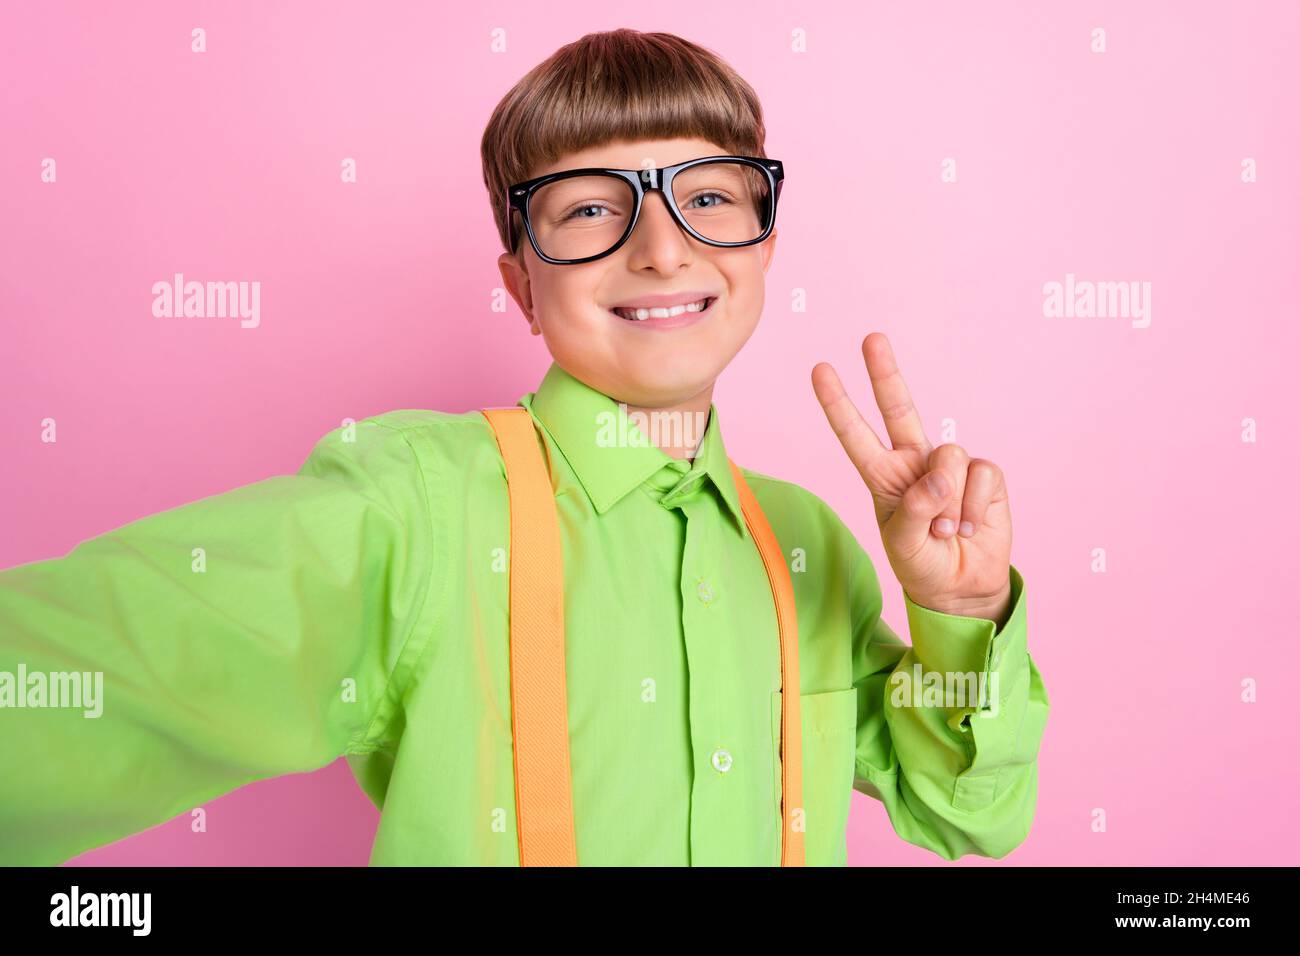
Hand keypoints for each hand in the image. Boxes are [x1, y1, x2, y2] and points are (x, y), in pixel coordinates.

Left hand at [811, 333, 1012, 622]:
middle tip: (871, 338)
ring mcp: (950, 466)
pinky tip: (969, 526)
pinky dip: (973, 507)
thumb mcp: (904, 544)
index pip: (856, 435)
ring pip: (948, 457)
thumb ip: (915, 510)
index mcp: (883, 475)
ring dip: (948, 502)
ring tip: (945, 530)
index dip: (838, 404)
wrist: (962, 587)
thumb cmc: (922, 563)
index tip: (820, 370)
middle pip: (899, 408)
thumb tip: (940, 477)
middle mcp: (915, 462)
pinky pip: (979, 476)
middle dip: (885, 372)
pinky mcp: (984, 476)